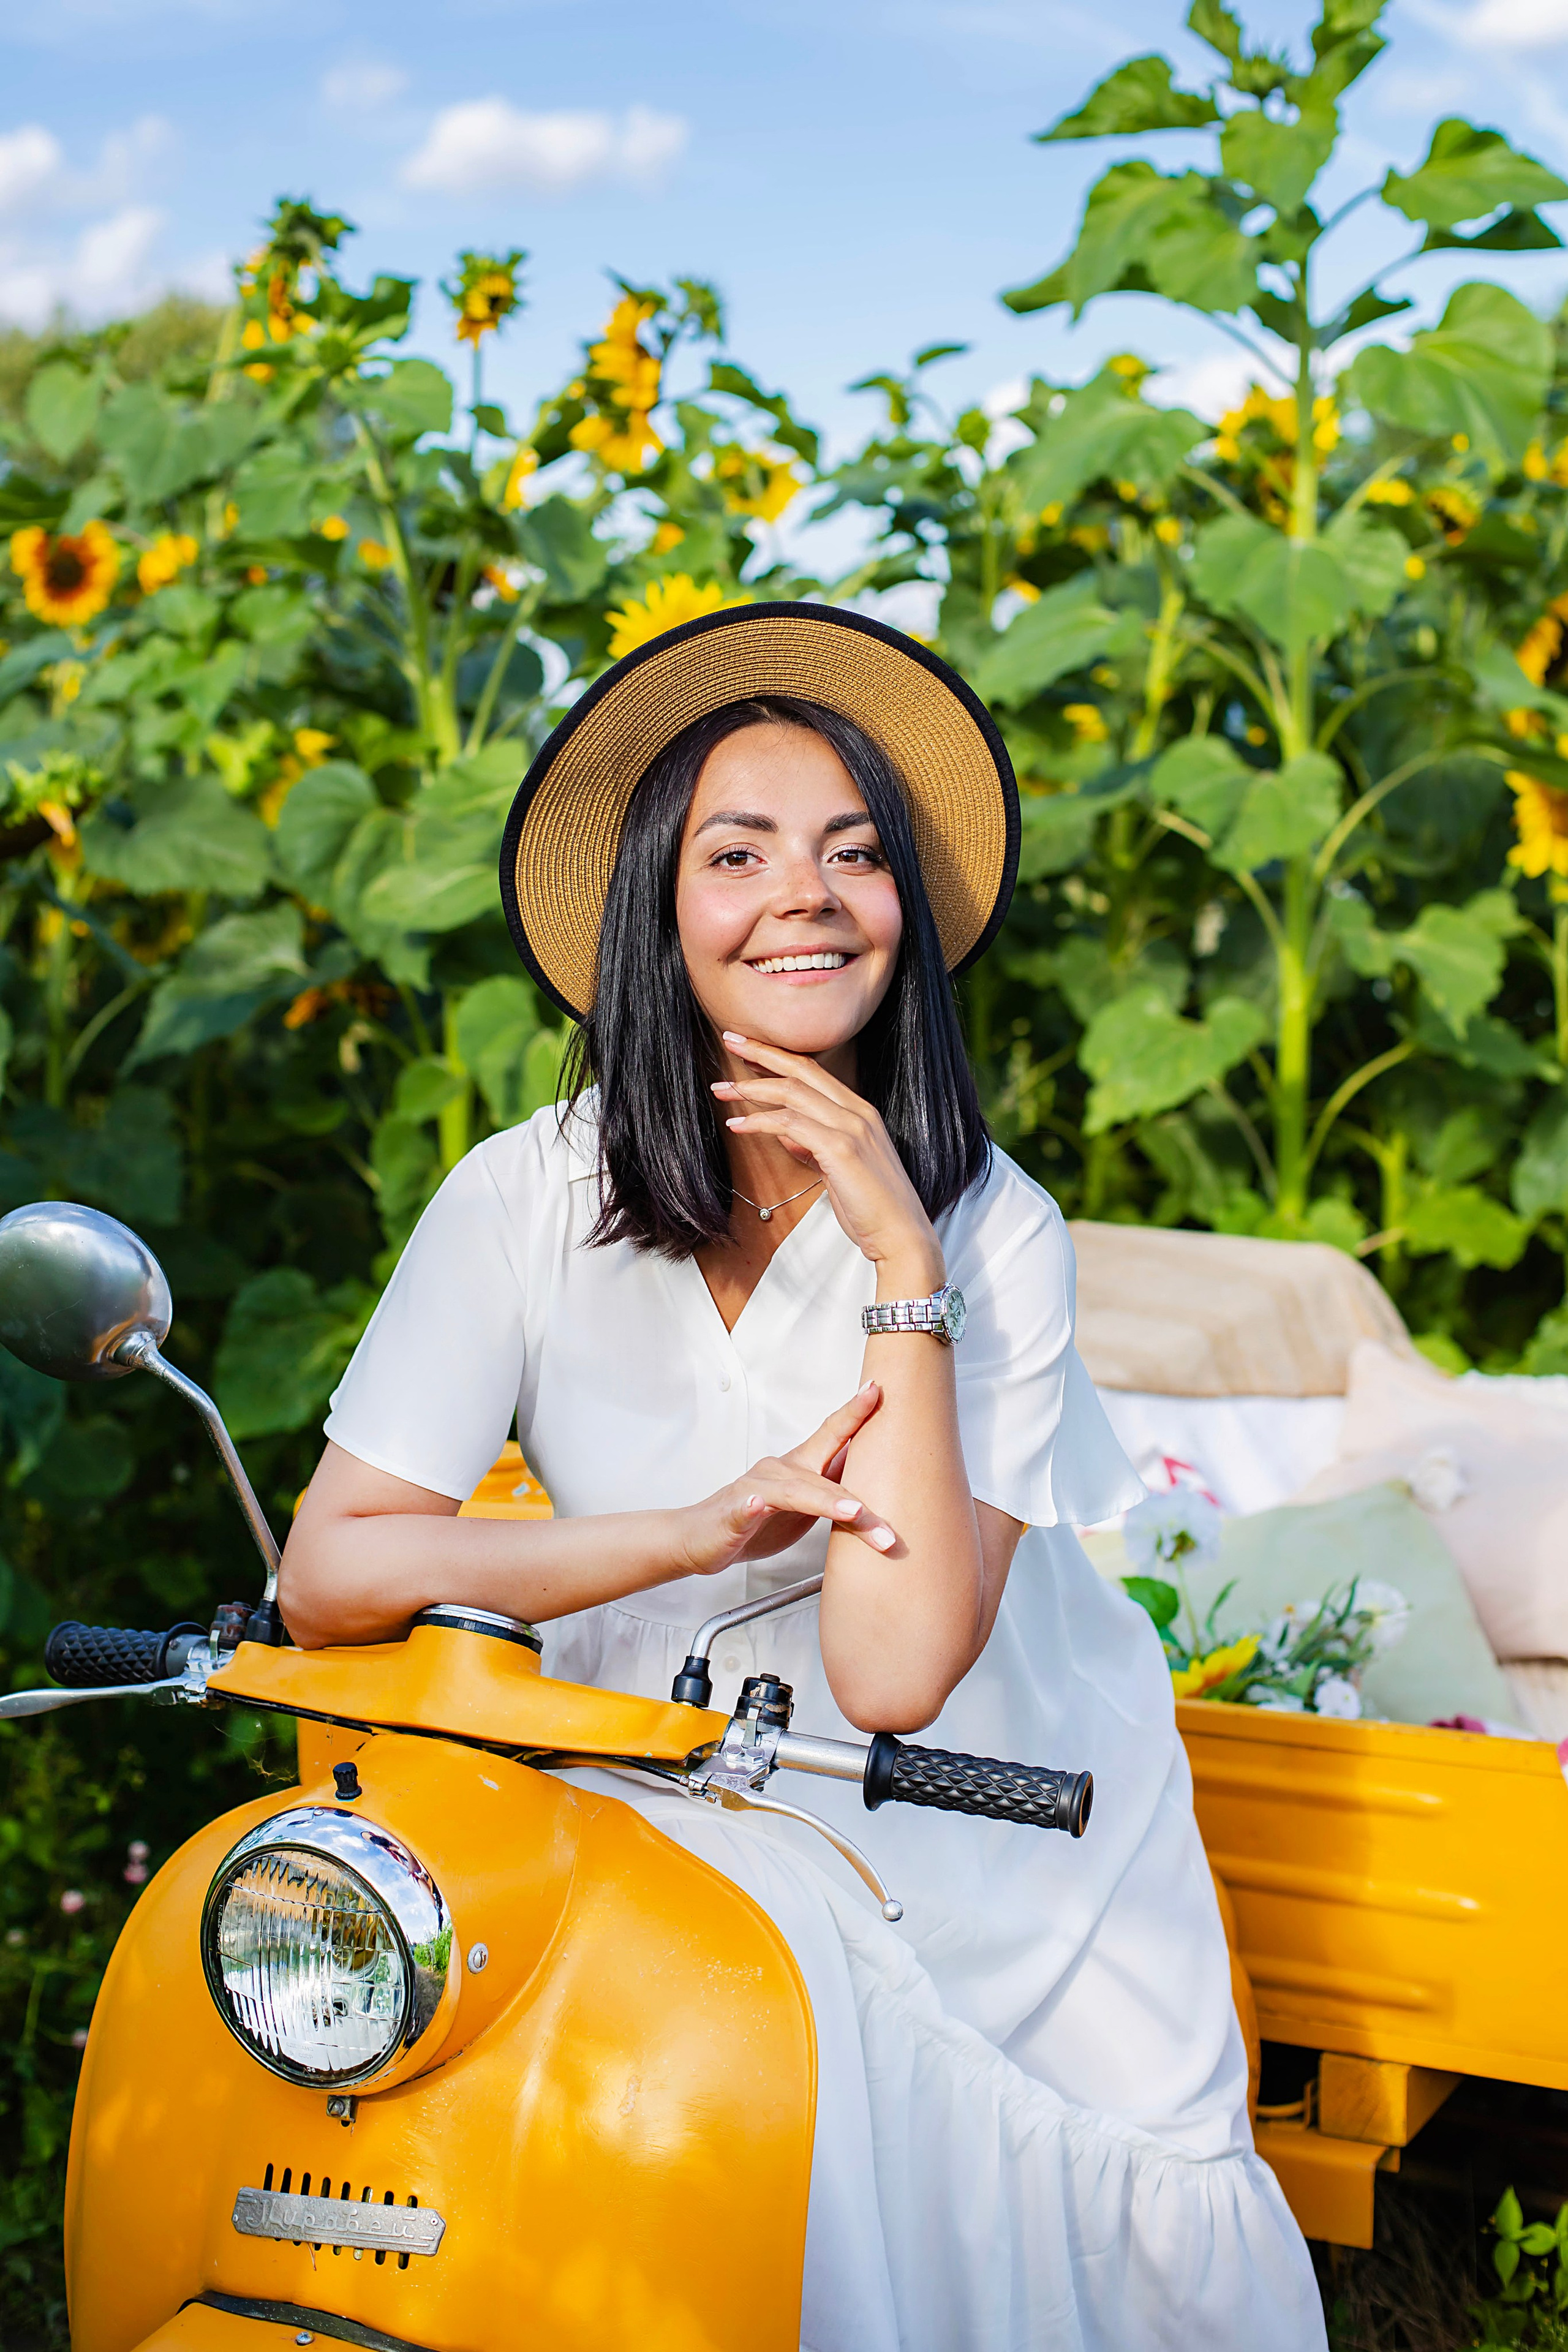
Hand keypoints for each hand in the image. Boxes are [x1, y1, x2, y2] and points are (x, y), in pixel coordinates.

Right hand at [676, 1383, 895, 1574]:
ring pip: (795, 1493)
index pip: (832, 1434)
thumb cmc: (757, 1522)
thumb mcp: (806, 1506)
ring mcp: (755, 1490)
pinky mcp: (732, 1514)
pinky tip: (757, 1506)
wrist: (699, 1538)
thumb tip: (880, 1472)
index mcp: (800, 1467)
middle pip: (826, 1477)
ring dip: (825, 1501)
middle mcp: (779, 1471)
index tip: (878, 1389)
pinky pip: (743, 1508)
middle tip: (892, 1514)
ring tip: (852, 1512)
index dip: (854, 1412)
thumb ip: (836, 1487)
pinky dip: (751, 1507)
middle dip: (861, 1497)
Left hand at [713, 1032, 943, 1276]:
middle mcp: (858, 1111)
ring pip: (793, 1092)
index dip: (779, 1056)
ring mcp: (851, 1127)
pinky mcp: (841, 1148)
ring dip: (752, 1089)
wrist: (901, 1236)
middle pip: (802, 1069)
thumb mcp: (840, 1170)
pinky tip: (738, 1125)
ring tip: (721, 1091)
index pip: (814, 1071)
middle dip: (762, 1052)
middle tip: (729, 1040)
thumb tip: (786, 1134)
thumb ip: (816, 1147)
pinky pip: (790, 1124)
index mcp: (861, 1111)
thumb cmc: (872, 1207)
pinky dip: (760, 1121)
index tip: (749, 1048)